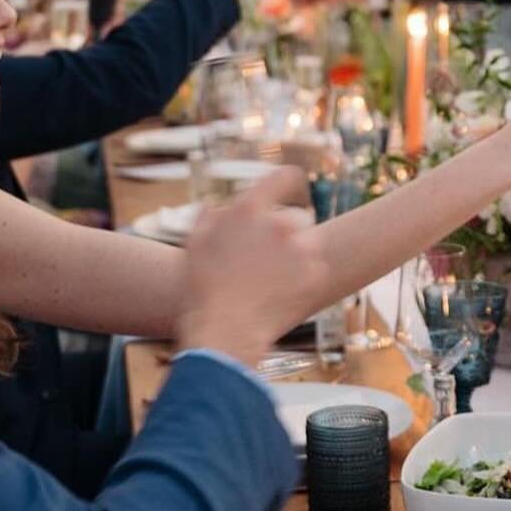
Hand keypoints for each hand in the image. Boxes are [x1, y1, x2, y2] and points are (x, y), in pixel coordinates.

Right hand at [176, 166, 318, 364]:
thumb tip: (216, 206)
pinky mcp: (316, 274)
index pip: (283, 177)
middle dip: (283, 233)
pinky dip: (303, 278)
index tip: (292, 185)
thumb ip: (210, 216)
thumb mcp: (195, 244)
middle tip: (264, 258)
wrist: (225, 332)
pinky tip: (280, 294)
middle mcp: (281, 222)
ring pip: (308, 241)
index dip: (288, 180)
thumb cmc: (203, 290)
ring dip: (296, 253)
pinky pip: (315, 268)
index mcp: (250, 209)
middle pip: (295, 216)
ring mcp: (302, 248)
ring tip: (271, 279)